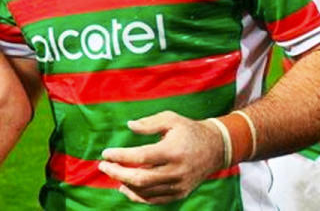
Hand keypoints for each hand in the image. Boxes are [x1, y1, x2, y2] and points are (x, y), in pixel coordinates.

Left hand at [98, 110, 223, 203]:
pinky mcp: (180, 193)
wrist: (216, 148)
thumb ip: (149, 123)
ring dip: (125, 184)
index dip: (121, 157)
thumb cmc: (189, 130)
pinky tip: (125, 187)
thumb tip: (129, 126)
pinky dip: (138, 196)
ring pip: (146, 192)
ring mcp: (179, 185)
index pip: (141, 157)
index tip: (106, 153)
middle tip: (102, 166)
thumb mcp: (171, 119)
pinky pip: (155, 200)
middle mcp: (176, 171)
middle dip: (117, 173)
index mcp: (173, 151)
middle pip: (140, 178)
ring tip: (112, 174)